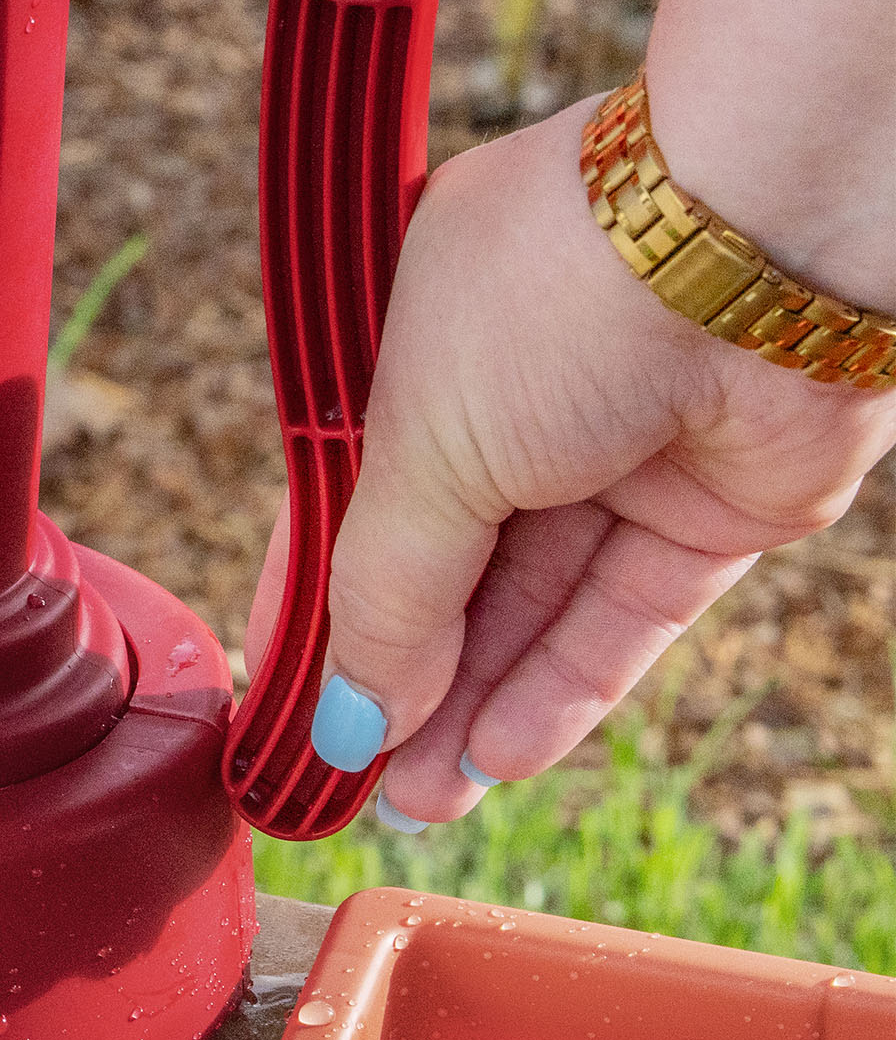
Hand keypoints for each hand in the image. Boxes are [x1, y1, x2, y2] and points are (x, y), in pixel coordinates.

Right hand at [245, 93, 895, 825]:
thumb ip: (381, 595)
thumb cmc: (555, 291)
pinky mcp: (706, 508)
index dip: (314, 615)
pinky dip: (565, 685)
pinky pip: (621, 615)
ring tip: (420, 800)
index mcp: (410, 356)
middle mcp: (510, 405)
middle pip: (443, 574)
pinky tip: (503, 752)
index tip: (289, 712)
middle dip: (401, 684)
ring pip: (530, 609)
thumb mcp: (419, 450)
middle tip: (356, 784)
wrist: (752, 239)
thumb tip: (346, 716)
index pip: (343, 514)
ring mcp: (612, 458)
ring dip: (473, 706)